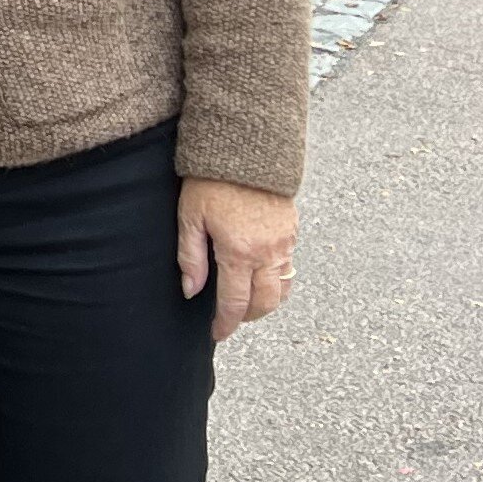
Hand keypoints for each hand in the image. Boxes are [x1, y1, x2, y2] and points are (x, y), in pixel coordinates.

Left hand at [177, 178, 297, 342]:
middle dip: (248, 317)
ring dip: (266, 302)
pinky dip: (277, 280)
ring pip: (282, 288)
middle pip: (264, 303)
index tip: (217, 333)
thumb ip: (190, 258)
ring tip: (246, 302)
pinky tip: (259, 276)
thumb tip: (191, 291)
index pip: (234, 303)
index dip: (225, 323)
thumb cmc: (211, 180)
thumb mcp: (190, 217)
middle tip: (231, 320)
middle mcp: (267, 252)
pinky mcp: (292, 230)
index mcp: (239, 252)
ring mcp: (284, 242)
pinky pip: (288, 266)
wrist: (247, 147)